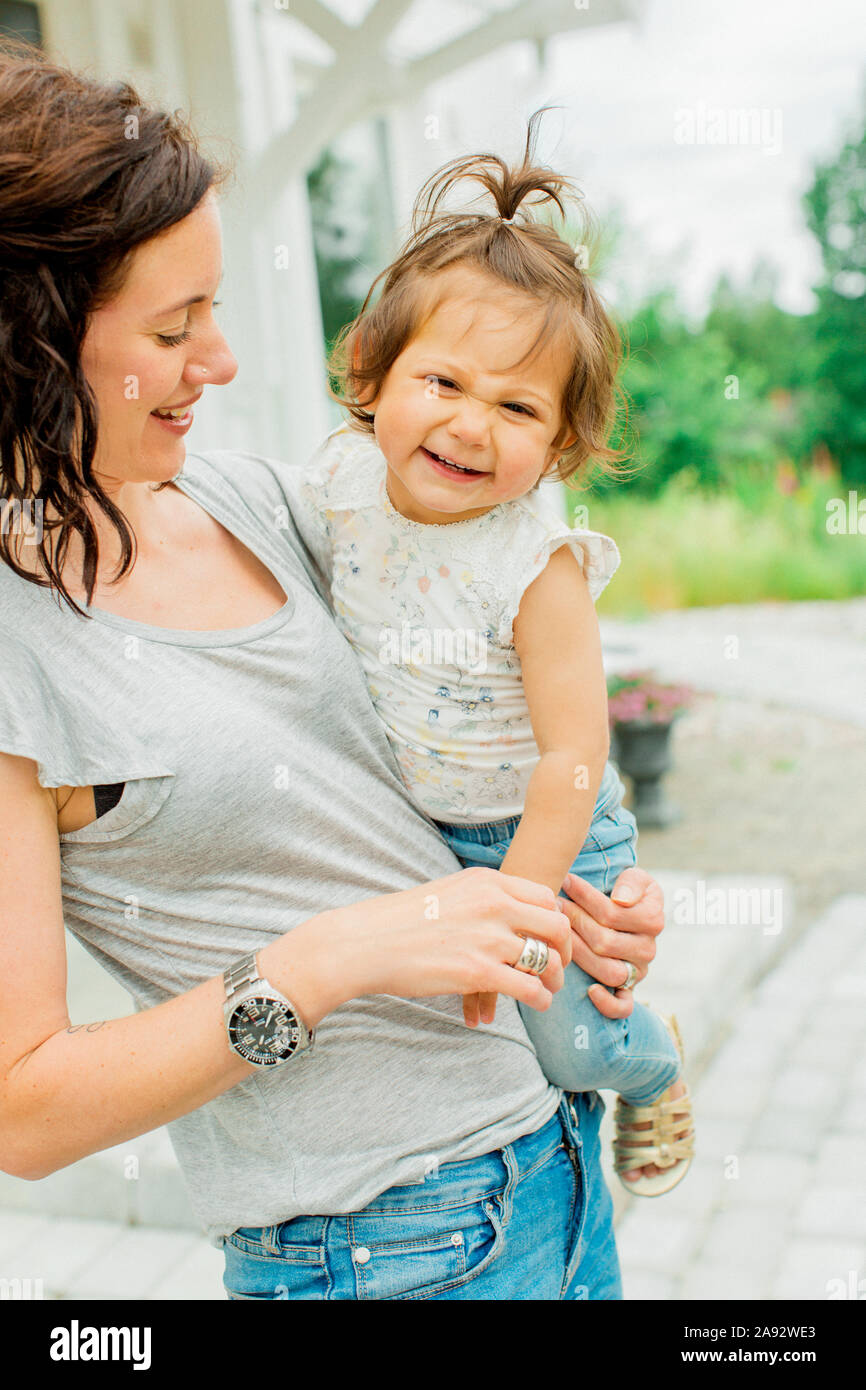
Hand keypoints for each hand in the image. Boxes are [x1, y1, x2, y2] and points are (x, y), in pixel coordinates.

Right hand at [329, 867, 572, 1021]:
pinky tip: (535, 1003)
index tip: (552, 939)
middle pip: (556, 926)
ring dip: (554, 979)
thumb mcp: (450, 891)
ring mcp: (489, 938)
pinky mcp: (480, 972)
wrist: (367, 942)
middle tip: (558, 966)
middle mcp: (495, 905)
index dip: (555, 921)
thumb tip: (508, 913)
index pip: (545, 898)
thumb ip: (483, 898)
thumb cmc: (402, 920)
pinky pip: (530, 989)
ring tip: (547, 989)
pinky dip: (540, 999)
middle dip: (564, 949)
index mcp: (488, 882)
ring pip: (547, 960)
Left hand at [558, 867, 664, 1018]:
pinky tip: (590, 991)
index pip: (613, 913)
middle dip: (574, 921)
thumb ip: (632, 882)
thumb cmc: (626, 892)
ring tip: (558, 934)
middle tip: (554, 905)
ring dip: (578, 953)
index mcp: (653, 920)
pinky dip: (607, 1004)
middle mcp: (648, 949)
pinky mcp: (629, 991)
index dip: (586, 897)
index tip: (567, 882)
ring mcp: (638, 972)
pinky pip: (623, 1006)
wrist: (628, 913)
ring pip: (608, 971)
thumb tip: (621, 900)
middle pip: (604, 941)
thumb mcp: (636, 878)